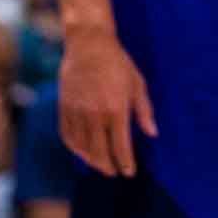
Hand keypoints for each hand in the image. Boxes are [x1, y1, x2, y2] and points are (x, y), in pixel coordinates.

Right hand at [58, 26, 155, 177]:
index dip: (125, 163)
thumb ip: (144, 111)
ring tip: (99, 164)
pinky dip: (74, 147)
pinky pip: (67, 135)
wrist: (89, 44)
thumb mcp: (137, 84)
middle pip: (100, 152)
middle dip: (108, 166)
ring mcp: (77, 112)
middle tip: (113, 172)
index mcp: (116, 110)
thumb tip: (152, 133)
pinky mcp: (65, 107)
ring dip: (91, 160)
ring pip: (82, 147)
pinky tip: (82, 151)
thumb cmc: (118, 63)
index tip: (129, 172)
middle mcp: (95, 115)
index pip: (121, 147)